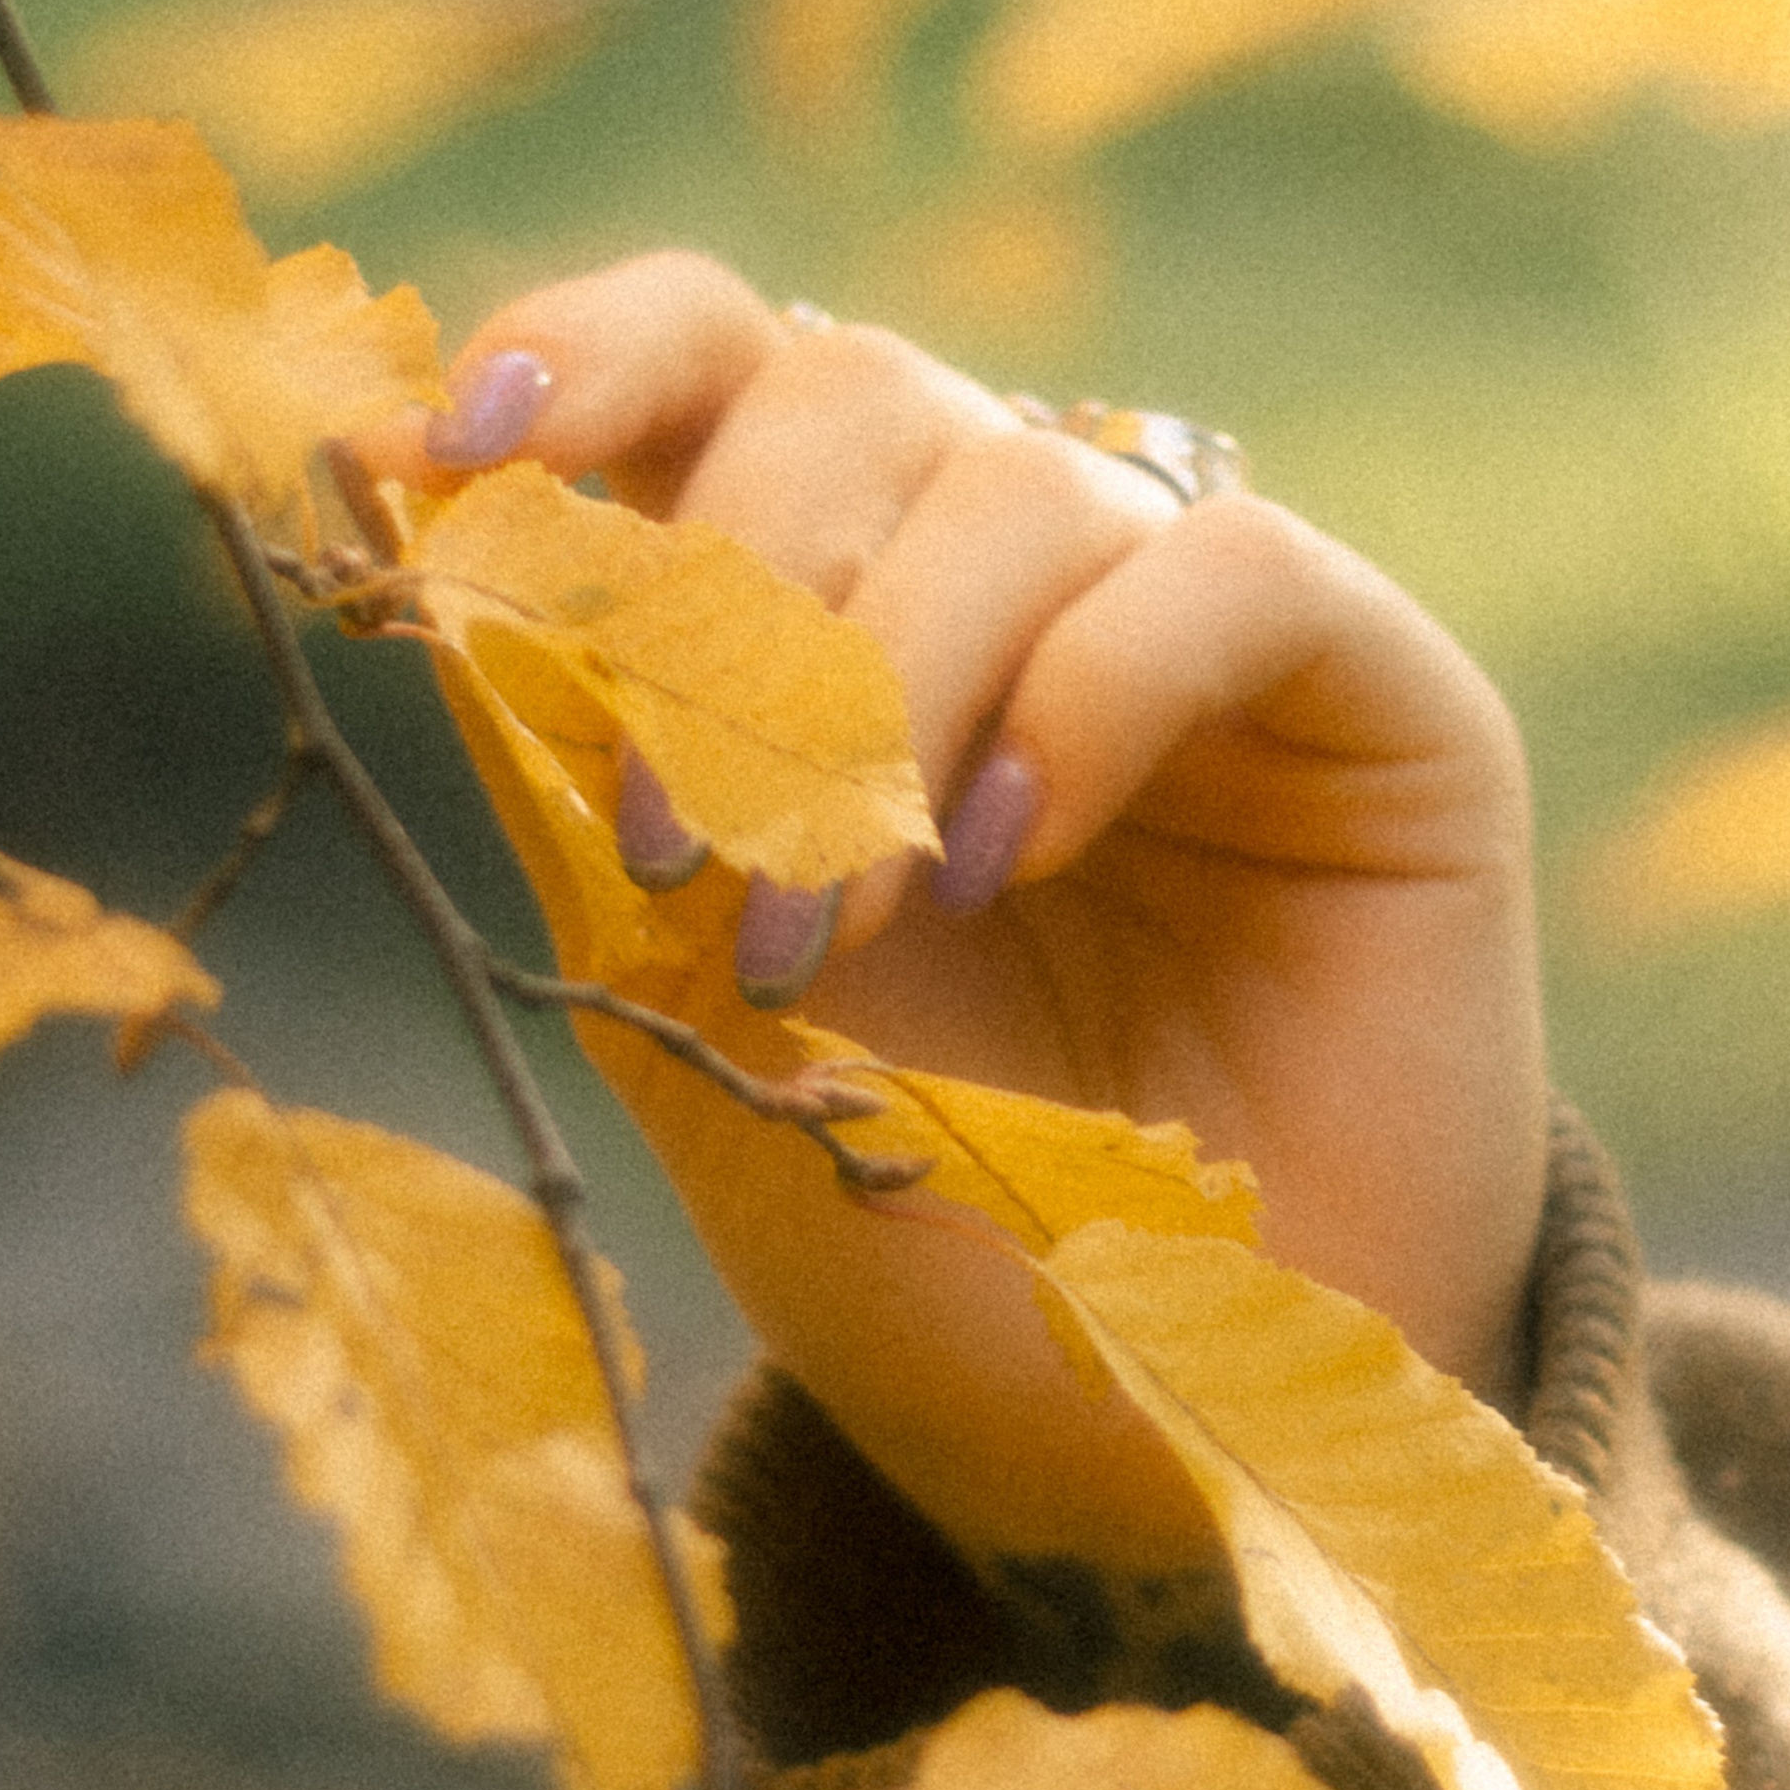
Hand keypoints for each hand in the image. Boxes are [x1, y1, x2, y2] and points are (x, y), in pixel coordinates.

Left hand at [398, 254, 1547, 1568]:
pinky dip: (1090, 689)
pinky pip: (1227, 567)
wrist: (1171, 1436)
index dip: (581, 353)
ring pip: (1017, 474)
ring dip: (886, 686)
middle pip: (847, 381)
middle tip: (679, 841)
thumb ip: (576, 759)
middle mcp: (1006, 570)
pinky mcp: (1379, 693)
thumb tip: (410, 521)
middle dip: (731, 584)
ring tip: (832, 925)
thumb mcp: (680, 992)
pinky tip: (1018, 854)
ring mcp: (1192, 620)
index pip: (708, 358)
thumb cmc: (917, 1221)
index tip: (445, 446)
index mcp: (829, 603)